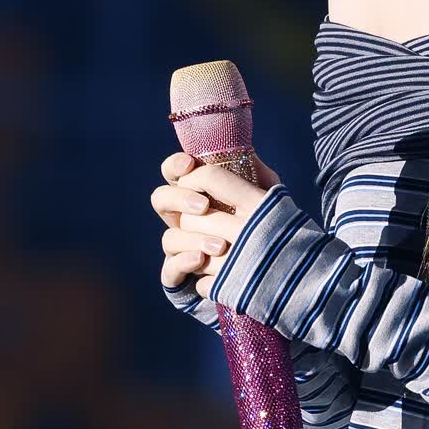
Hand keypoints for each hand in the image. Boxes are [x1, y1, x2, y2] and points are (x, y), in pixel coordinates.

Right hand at [152, 150, 282, 300]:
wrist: (267, 273)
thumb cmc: (263, 227)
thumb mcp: (264, 199)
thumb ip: (256, 176)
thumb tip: (249, 154)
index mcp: (197, 194)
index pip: (174, 173)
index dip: (176, 165)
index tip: (190, 164)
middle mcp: (182, 218)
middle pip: (161, 199)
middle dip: (180, 198)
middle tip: (203, 205)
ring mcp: (179, 247)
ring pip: (169, 237)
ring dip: (192, 238)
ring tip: (221, 245)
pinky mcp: (180, 274)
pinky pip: (170, 270)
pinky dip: (184, 263)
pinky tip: (202, 259)